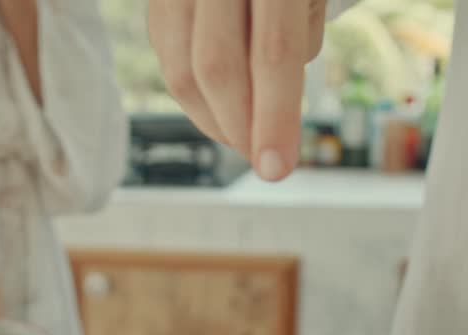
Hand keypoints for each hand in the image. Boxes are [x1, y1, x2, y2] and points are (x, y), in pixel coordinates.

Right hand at [147, 0, 327, 180]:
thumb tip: (276, 109)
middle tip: (267, 162)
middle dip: (241, 127)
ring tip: (249, 140)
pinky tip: (225, 108)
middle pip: (216, 67)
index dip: (275, 117)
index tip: (278, 168)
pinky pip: (168, 58)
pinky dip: (197, 96)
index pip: (272, 51)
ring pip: (180, 70)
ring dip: (215, 121)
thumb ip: (299, 33)